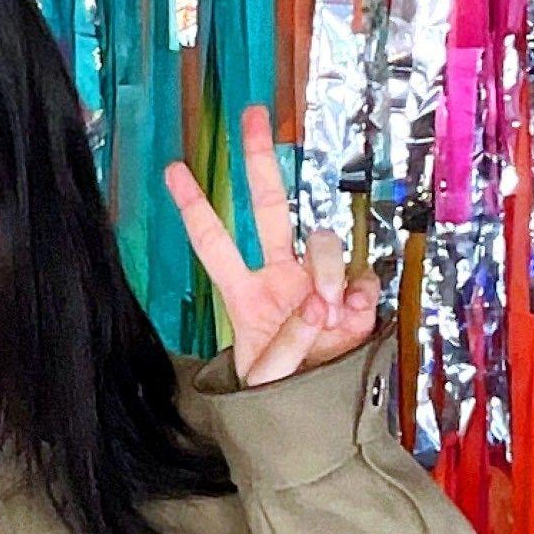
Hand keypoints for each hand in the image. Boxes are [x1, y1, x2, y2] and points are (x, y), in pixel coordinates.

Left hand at [162, 103, 379, 384]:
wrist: (319, 417)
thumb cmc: (280, 395)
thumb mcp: (265, 381)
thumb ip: (285, 346)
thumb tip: (317, 306)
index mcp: (243, 291)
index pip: (213, 241)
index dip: (195, 206)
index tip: (172, 169)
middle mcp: (280, 274)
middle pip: (269, 206)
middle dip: (259, 160)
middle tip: (252, 116)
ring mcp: (318, 281)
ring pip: (324, 241)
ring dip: (326, 271)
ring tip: (326, 314)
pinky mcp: (355, 296)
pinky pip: (361, 276)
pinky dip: (357, 293)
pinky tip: (350, 317)